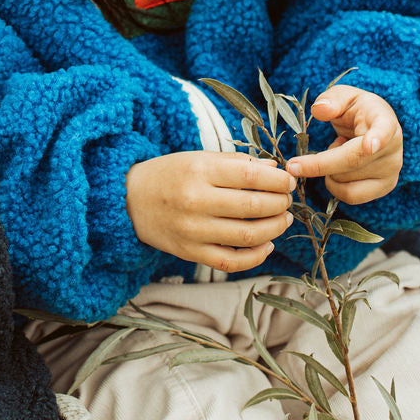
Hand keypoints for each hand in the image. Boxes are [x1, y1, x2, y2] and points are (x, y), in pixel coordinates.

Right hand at [126, 151, 294, 271]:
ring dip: (275, 228)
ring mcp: (193, 230)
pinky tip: (267, 244)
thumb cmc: (169, 174)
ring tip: (282, 219)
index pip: (250, 175)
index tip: (288, 180)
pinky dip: (256, 256)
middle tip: (287, 200)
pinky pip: (232, 262)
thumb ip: (236, 163)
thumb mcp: (198, 158)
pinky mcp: (192, 253)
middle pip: (253, 206)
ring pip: (248, 236)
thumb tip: (274, 169)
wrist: (131, 200)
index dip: (277, 180)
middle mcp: (195, 200)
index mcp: (198, 170)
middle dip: (280, 203)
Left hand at [285, 85, 402, 204]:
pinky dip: (335, 185)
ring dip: (329, 172)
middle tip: (292, 165)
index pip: (383, 131)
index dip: (376, 139)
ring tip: (335, 152)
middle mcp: (392, 149)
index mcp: (384, 121)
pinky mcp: (383, 188)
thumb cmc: (357, 110)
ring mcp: (391, 172)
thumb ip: (331, 100)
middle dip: (319, 164)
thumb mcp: (344, 96)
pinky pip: (351, 196)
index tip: (368, 145)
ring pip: (349, 182)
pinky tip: (337, 169)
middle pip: (353, 161)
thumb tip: (319, 110)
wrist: (373, 127)